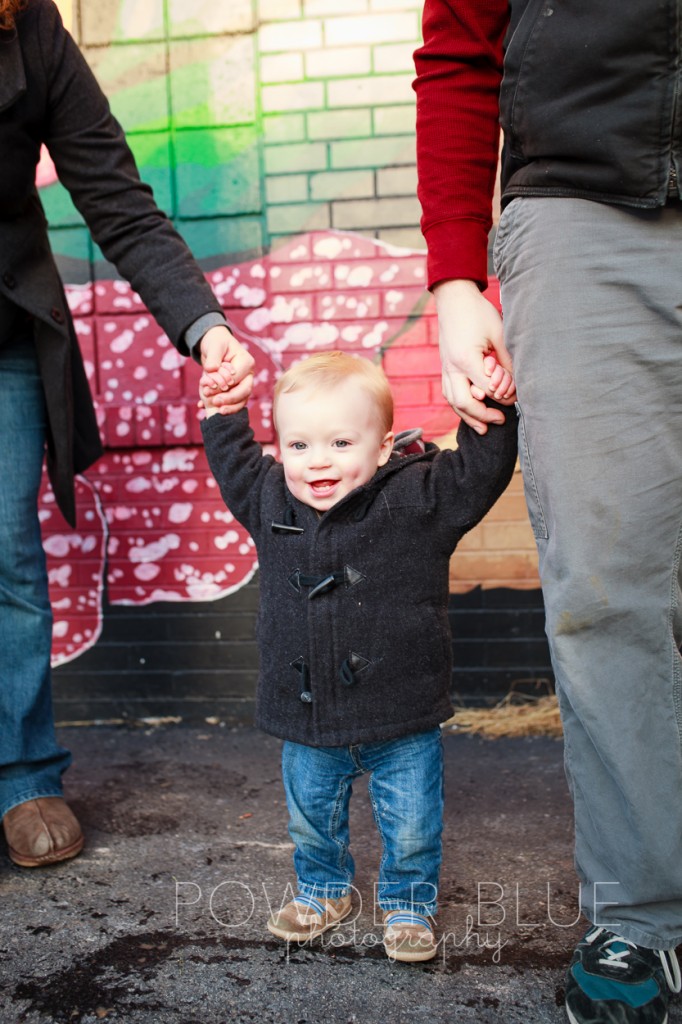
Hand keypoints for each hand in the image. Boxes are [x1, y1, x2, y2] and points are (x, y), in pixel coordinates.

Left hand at [199, 325, 254, 414]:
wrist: (215, 346)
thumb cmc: (216, 343)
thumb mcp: (214, 346)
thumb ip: (213, 357)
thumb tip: (211, 369)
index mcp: (246, 362)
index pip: (237, 378)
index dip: (223, 386)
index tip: (207, 389)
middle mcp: (248, 374)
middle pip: (244, 391)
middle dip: (230, 399)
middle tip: (215, 402)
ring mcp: (244, 383)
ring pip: (242, 400)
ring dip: (230, 407)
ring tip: (217, 411)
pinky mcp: (236, 390)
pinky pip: (234, 402)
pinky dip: (224, 407)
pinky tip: (207, 407)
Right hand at [434, 279, 513, 432]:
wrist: (454, 299)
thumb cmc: (479, 313)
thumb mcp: (500, 334)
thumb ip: (507, 361)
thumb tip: (516, 384)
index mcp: (466, 359)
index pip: (487, 390)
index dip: (503, 397)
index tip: (516, 400)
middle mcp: (452, 367)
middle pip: (465, 403)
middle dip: (483, 416)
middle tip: (500, 421)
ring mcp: (445, 368)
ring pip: (453, 402)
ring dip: (468, 417)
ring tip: (483, 428)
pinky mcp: (444, 367)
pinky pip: (449, 393)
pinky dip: (459, 406)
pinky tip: (470, 412)